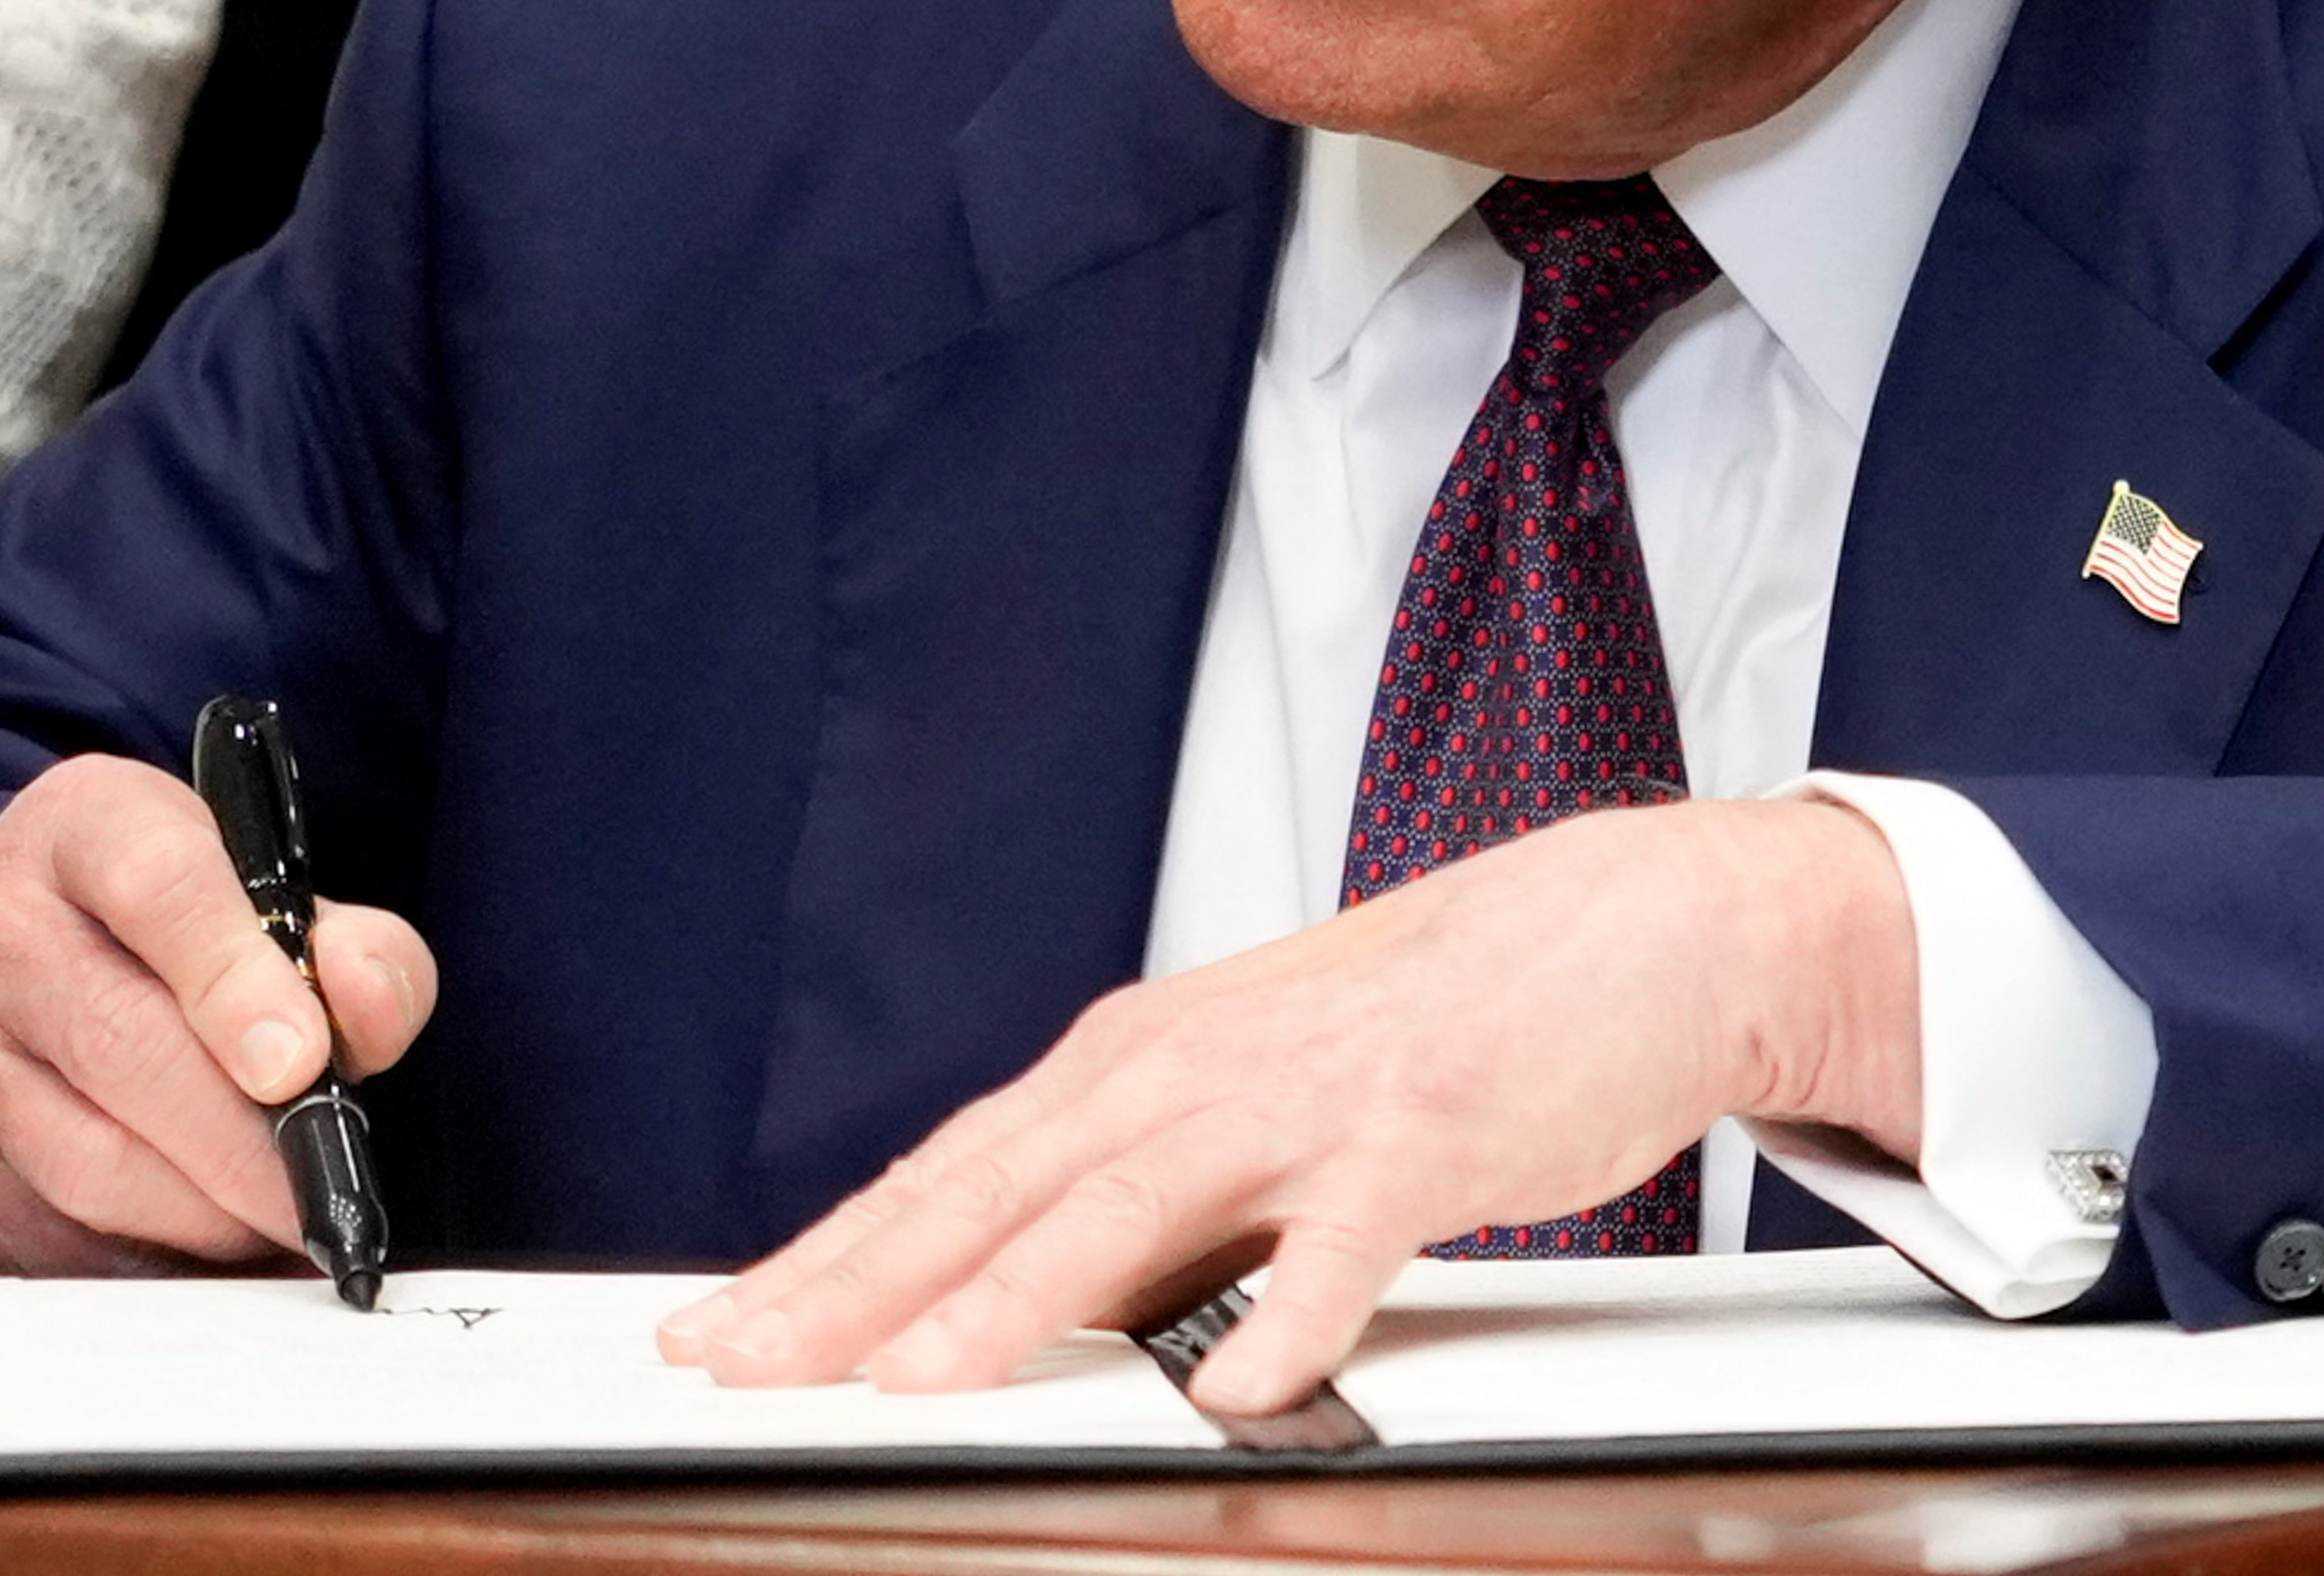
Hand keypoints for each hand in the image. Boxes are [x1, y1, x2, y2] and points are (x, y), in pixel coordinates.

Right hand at [0, 753, 435, 1273]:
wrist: (29, 948)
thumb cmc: (179, 924)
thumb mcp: (275, 893)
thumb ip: (356, 949)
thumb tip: (367, 1010)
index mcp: (86, 825)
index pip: (159, 885)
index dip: (236, 979)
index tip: (302, 1063)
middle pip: (119, 1042)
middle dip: (242, 1138)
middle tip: (319, 1188)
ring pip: (83, 1158)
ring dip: (202, 1211)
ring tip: (278, 1220)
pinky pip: (48, 1233)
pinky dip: (146, 1259)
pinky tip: (206, 1251)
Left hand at [656, 797, 1919, 1414]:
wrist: (1606, 935)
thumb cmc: (1422, 1026)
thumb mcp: (1246, 1099)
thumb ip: (1140, 1196)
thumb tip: (1023, 1299)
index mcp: (1139, 1065)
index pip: (944, 1177)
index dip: (823, 1258)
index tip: (717, 1332)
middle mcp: (1192, 1072)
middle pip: (993, 1191)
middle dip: (855, 1288)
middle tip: (743, 1363)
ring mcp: (1302, 1103)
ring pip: (1126, 1209)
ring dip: (1016, 1298)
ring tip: (920, 1380)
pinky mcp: (1419, 1137)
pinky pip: (1339, 1244)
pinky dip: (1286, 1317)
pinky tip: (1237, 1388)